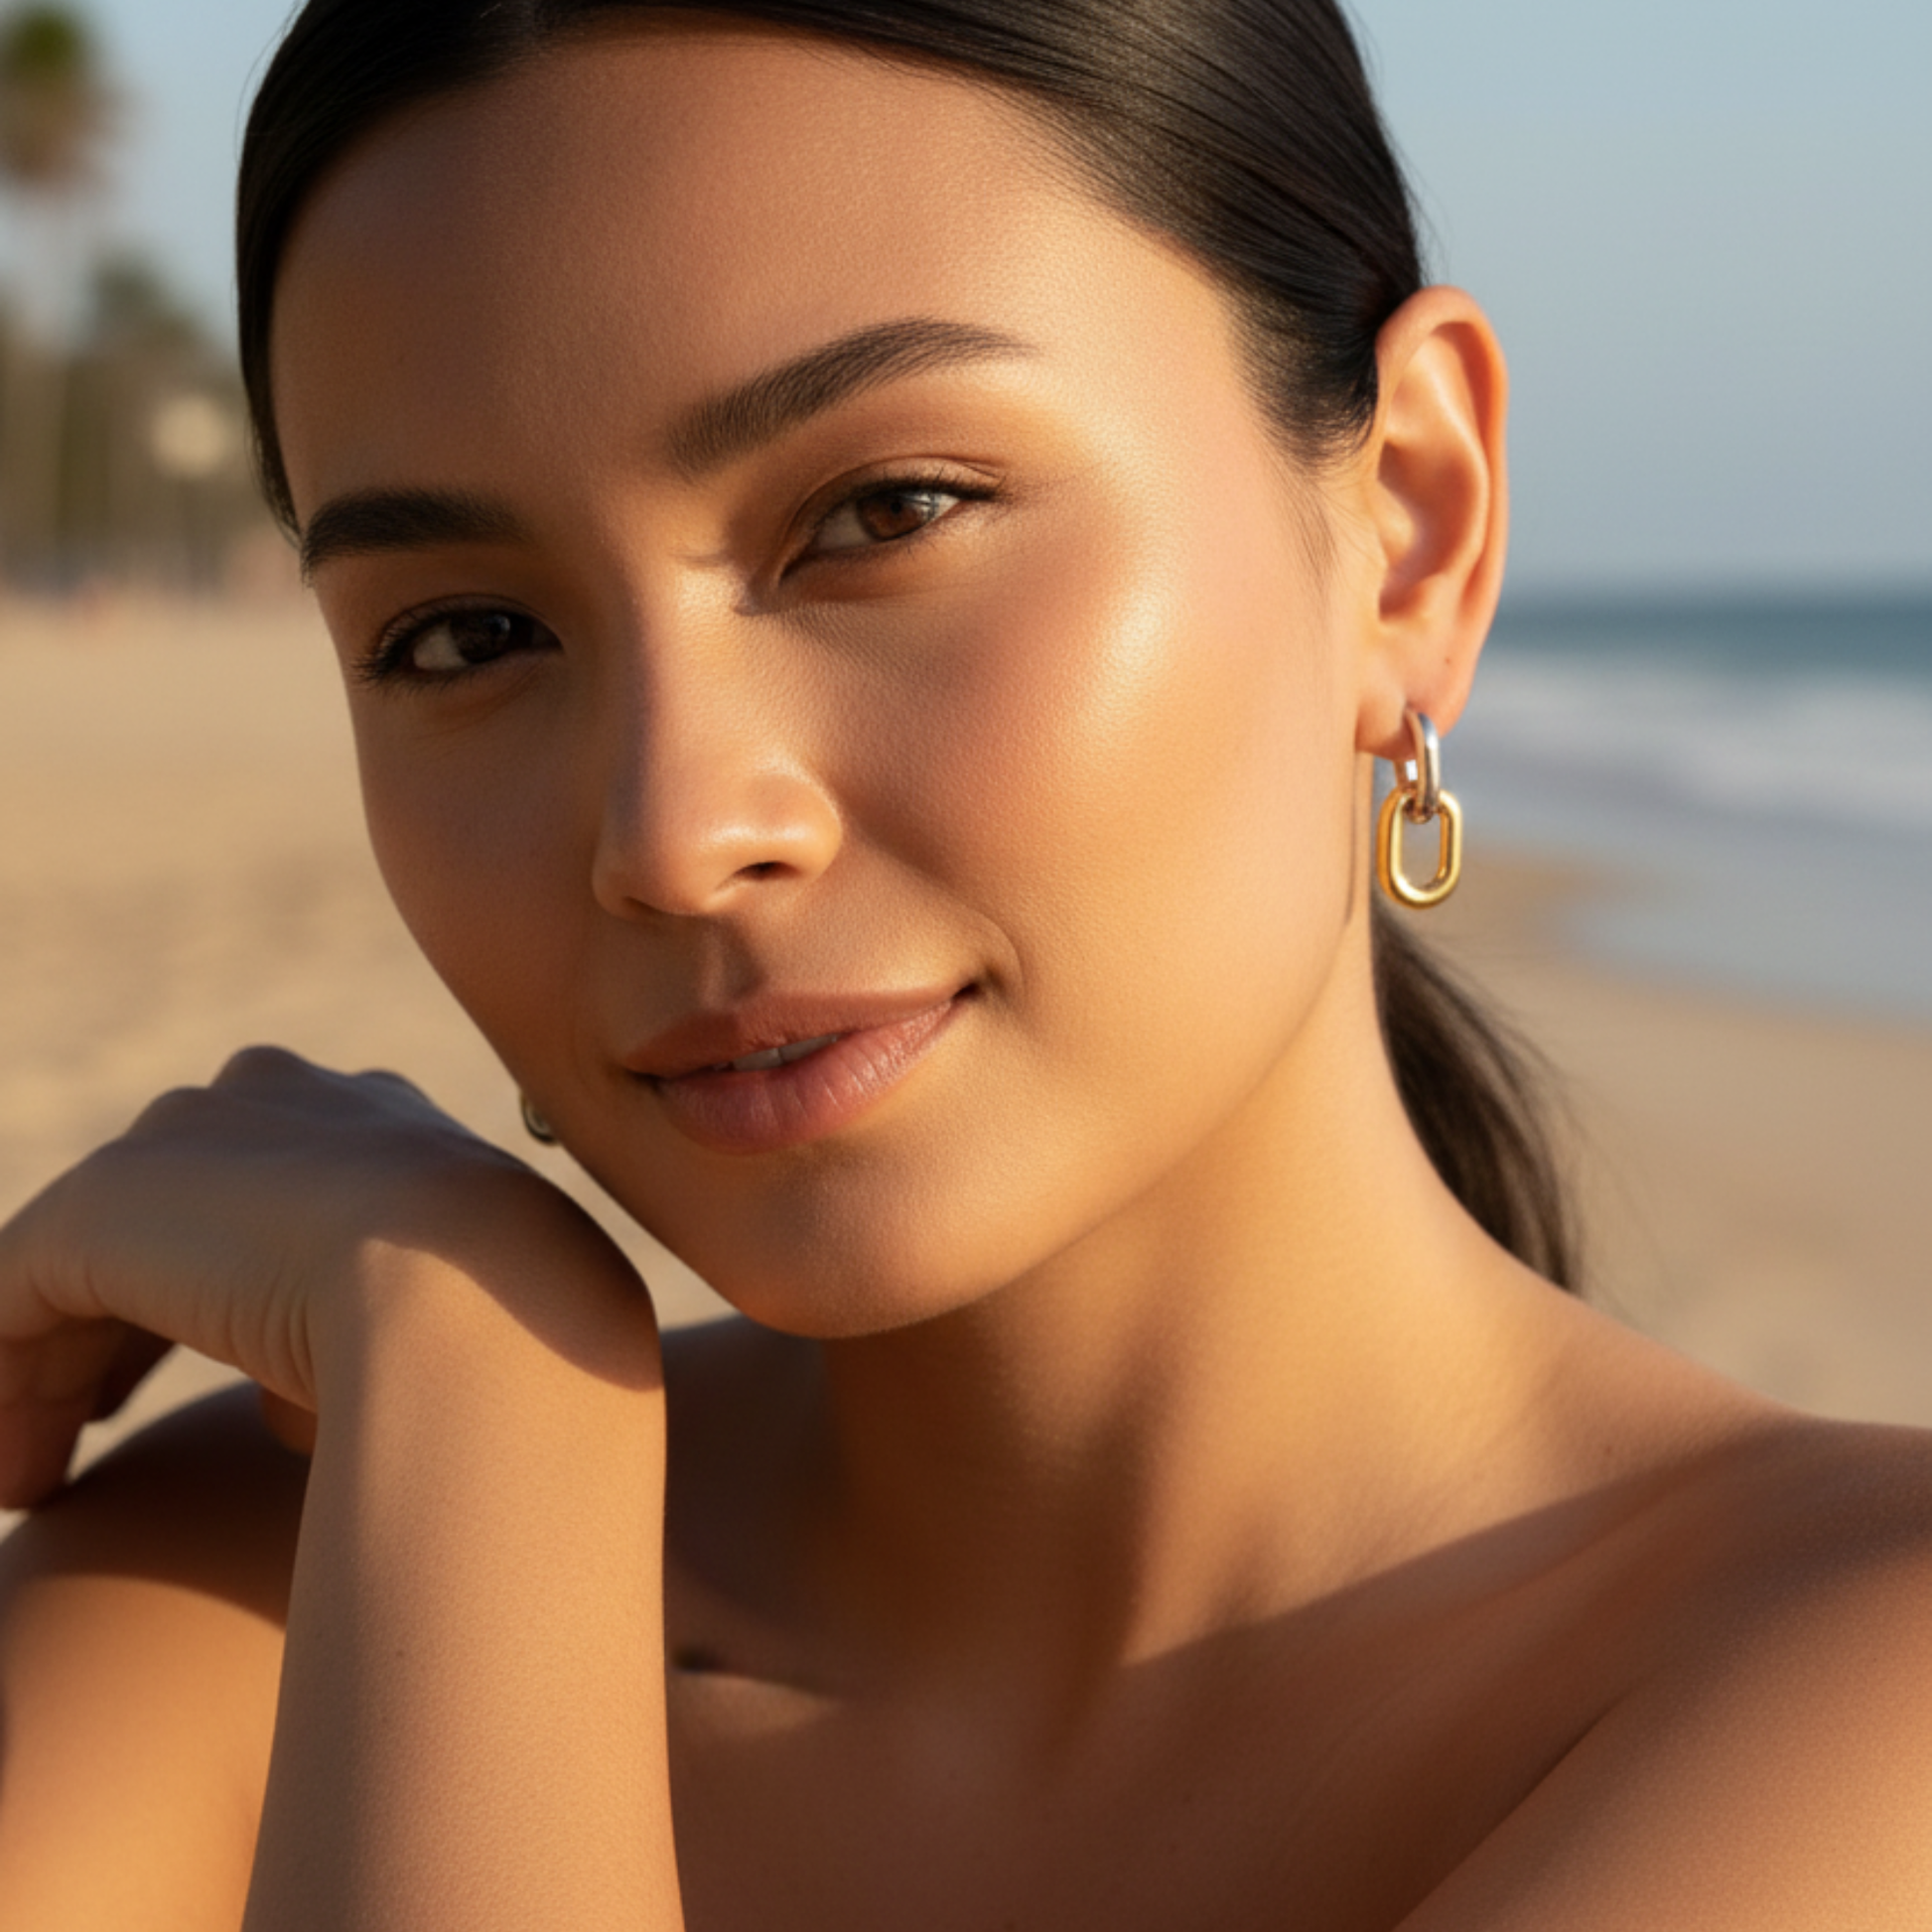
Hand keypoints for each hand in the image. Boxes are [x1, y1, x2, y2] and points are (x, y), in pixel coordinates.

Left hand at [0, 1047, 641, 1506]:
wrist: (478, 1290)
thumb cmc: (501, 1331)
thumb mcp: (445, 1329)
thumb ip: (362, 1342)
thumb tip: (288, 1401)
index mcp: (375, 1120)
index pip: (269, 1197)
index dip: (224, 1298)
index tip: (222, 1394)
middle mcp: (276, 1100)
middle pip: (165, 1218)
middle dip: (119, 1335)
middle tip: (91, 1431)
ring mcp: (187, 1137)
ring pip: (85, 1260)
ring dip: (54, 1377)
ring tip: (40, 1485)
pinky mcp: (104, 1202)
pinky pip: (20, 1297)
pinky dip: (12, 1389)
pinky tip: (21, 1482)